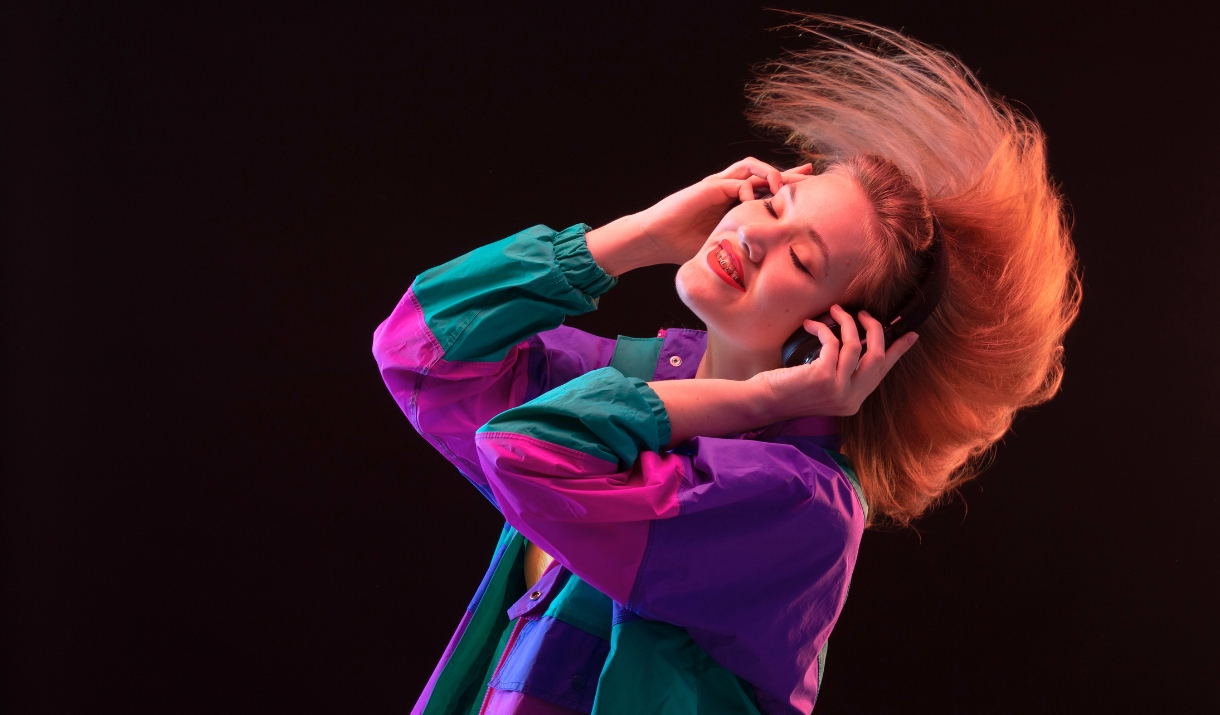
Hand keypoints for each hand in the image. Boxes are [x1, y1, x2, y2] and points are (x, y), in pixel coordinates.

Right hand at [586, 158, 811, 275]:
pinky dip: (749, 188)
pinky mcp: (709, 188)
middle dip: (788, 175)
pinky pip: (735, 181)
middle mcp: (728, 189)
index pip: (766, 189)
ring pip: (751, 167)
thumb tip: (768, 270)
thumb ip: (742, 248)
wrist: (656, 239)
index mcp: (733, 202)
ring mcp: (719, 186)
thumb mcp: (722, 248)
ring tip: (783, 188)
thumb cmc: (683, 246)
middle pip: (764, 173)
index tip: (810, 191)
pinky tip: (755, 201)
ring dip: (770, 174)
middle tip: (810, 177)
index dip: (787, 188)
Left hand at [751, 305, 918, 419]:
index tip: (911, 334)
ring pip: (855, 345)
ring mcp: (838, 389)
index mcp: (853, 400)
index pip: (882, 372)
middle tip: (863, 313)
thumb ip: (843, 371)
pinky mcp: (823, 377)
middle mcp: (850, 398)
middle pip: (876, 356)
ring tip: (835, 310)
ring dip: (846, 322)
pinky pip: (831, 343)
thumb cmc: (788, 388)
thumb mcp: (823, 382)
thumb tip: (859, 343)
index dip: (898, 351)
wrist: (764, 401)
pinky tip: (810, 324)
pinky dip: (822, 329)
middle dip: (873, 329)